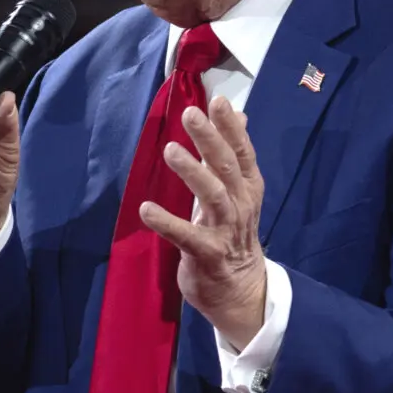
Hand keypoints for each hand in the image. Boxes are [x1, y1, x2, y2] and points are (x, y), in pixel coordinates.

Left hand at [140, 95, 266, 349]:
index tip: (217, 100)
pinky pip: (186, 237)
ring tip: (170, 150)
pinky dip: (166, 222)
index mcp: (247, 188)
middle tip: (191, 113)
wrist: (241, 292)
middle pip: (227, 167)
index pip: (241, 152)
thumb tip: (239, 116)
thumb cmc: (232, 234)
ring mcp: (225, 231)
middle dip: (210, 138)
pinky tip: (145, 209)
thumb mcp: (238, 192)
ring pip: (212, 196)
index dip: (231, 127)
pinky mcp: (207, 255)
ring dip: (192, 172)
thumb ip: (232, 154)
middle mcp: (240, 206)